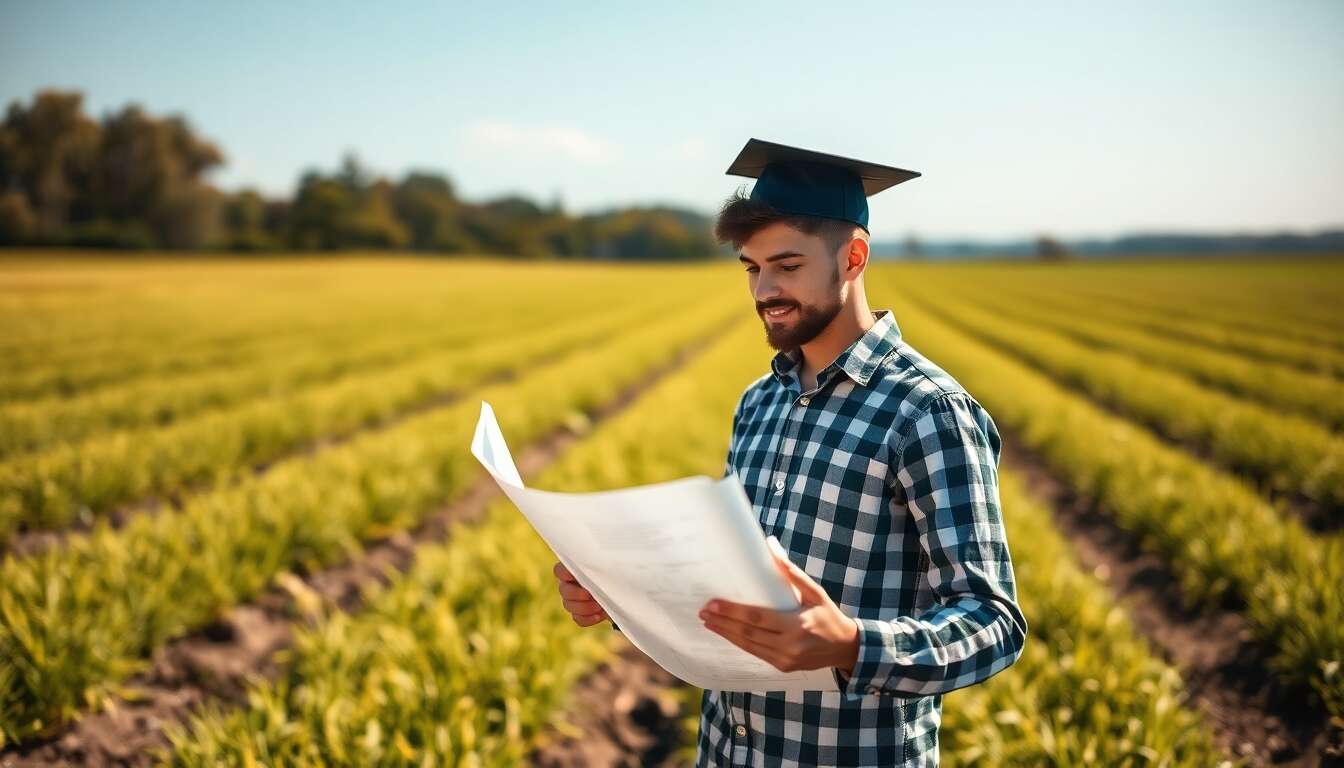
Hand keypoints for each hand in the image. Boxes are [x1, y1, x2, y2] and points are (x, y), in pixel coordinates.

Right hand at [554, 561, 608, 626]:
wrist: (622, 594)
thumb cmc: (613, 576)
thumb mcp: (609, 570)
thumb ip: (600, 568)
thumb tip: (600, 569)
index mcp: (574, 569)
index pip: (559, 570)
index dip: (563, 574)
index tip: (573, 577)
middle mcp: (569, 584)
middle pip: (563, 590)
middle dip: (576, 594)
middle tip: (590, 595)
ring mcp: (572, 601)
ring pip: (568, 606)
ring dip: (584, 607)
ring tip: (599, 606)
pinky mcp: (579, 614)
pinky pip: (577, 619)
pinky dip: (588, 618)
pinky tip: (598, 616)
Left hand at [699, 542, 859, 673]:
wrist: (845, 648)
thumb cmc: (829, 615)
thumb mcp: (814, 592)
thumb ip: (792, 572)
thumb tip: (771, 546)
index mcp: (796, 626)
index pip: (757, 618)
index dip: (732, 612)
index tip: (712, 604)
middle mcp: (789, 646)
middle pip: (748, 634)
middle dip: (723, 623)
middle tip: (703, 613)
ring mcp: (785, 660)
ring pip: (749, 647)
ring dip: (727, 634)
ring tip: (709, 623)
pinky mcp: (783, 667)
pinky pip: (756, 654)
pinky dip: (740, 643)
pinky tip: (728, 634)